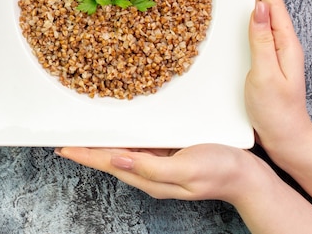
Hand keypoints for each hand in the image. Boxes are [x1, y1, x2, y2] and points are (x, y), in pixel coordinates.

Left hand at [55, 144, 253, 202]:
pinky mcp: (167, 155)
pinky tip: (118, 133)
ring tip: (83, 136)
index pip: (108, 165)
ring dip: (102, 144)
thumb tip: (118, 161)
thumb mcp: (187, 169)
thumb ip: (151, 167)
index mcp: (150, 178)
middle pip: (109, 159)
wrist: (247, 177)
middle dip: (86, 150)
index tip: (64, 148)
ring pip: (121, 153)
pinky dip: (122, 139)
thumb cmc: (221, 171)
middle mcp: (149, 173)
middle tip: (66, 141)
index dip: (84, 155)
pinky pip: (137, 146)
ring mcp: (158, 165)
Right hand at [245, 0, 311, 159]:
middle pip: (269, 5)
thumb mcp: (266, 74)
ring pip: (261, 18)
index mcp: (286, 43)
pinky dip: (246, 19)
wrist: (285, 137)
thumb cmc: (276, 111)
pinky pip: (255, 32)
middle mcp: (282, 44)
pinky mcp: (265, 61)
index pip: (274, 3)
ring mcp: (274, 53)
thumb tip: (258, 9)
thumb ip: (262, 41)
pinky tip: (237, 18)